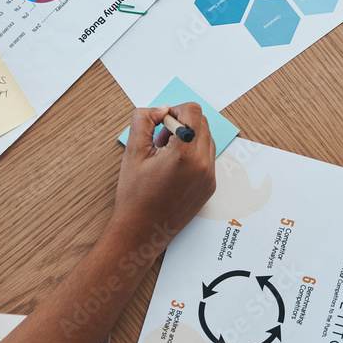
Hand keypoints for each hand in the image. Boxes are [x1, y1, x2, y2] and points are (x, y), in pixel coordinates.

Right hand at [111, 104, 215, 245]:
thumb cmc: (135, 196)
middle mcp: (203, 165)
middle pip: (202, 122)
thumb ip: (144, 120)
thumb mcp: (133, 151)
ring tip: (165, 153)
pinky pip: (207, 157)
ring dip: (188, 137)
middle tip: (160, 139)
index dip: (174, 110)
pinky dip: (193, 153)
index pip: (193, 111)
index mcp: (185, 154)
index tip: (160, 123)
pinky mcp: (210, 187)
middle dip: (181, 123)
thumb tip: (161, 110)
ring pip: (207, 138)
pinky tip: (172, 166)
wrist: (140, 233)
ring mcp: (209, 177)